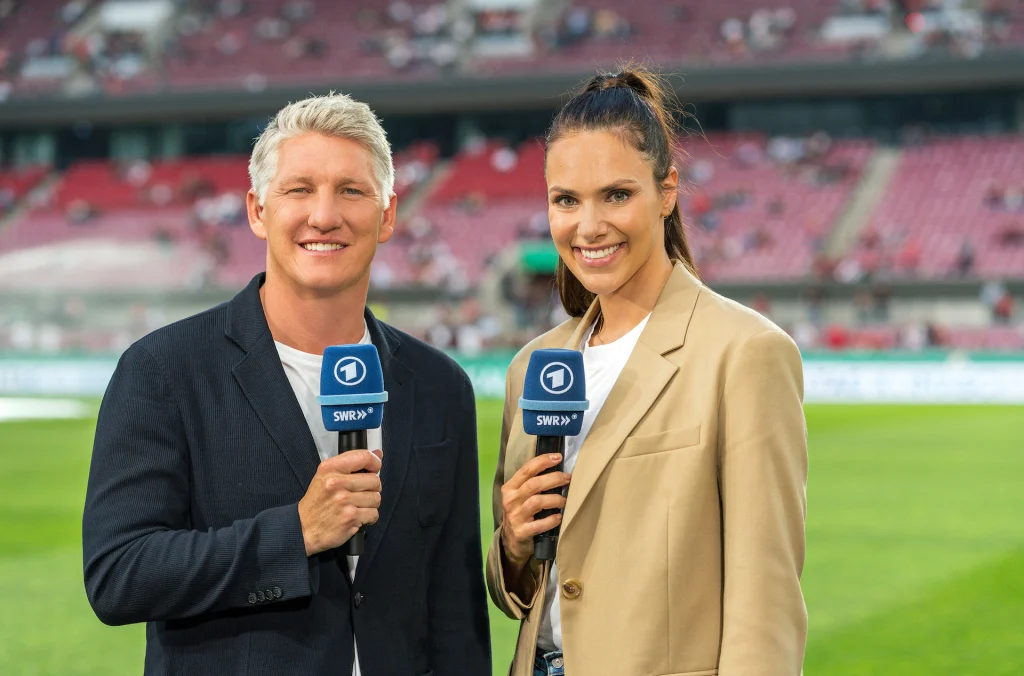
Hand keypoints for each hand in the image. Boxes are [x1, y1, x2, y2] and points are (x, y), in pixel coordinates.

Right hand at [298, 449, 382, 556]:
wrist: (303, 527)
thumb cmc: (317, 502)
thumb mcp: (326, 476)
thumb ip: (351, 463)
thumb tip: (378, 453)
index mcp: (330, 469)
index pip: (362, 457)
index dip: (374, 462)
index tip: (374, 468)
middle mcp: (336, 483)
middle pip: (374, 480)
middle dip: (372, 488)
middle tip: (362, 492)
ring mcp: (344, 501)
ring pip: (376, 498)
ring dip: (370, 504)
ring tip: (357, 505)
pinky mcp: (350, 518)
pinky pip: (373, 514)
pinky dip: (368, 517)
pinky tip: (357, 516)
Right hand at [499, 453, 570, 570]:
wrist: (511, 542)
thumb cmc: (520, 513)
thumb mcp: (520, 497)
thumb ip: (532, 484)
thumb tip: (557, 468)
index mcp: (510, 488)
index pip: (526, 470)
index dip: (543, 461)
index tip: (558, 457)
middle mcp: (510, 500)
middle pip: (533, 484)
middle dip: (553, 479)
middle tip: (568, 478)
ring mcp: (515, 517)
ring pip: (537, 502)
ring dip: (555, 499)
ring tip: (564, 501)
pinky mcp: (522, 532)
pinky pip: (540, 524)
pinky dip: (552, 519)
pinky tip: (559, 517)